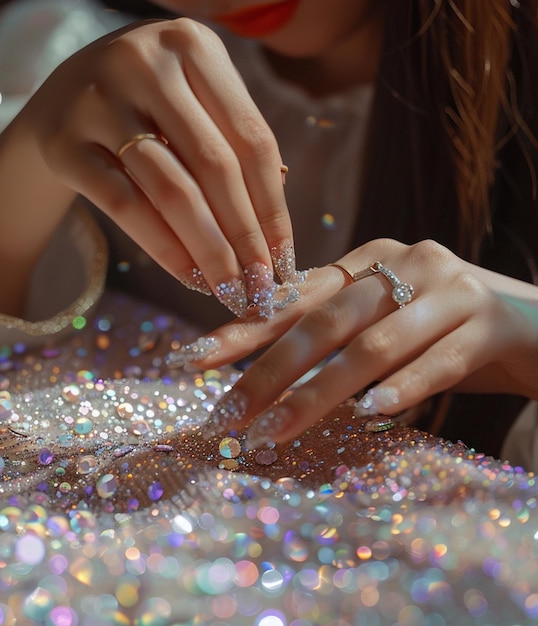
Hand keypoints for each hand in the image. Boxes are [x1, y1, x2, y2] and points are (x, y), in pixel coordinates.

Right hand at [23, 18, 292, 313]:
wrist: (59, 100)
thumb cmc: (146, 107)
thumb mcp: (193, 104)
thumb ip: (234, 149)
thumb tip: (274, 235)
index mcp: (192, 44)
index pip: (252, 139)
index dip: (273, 206)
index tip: (284, 257)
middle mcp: (145, 62)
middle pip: (215, 167)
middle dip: (244, 237)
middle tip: (259, 286)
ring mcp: (98, 99)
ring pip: (172, 190)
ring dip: (209, 250)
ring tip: (229, 289)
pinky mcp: (64, 142)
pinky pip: (125, 206)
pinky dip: (164, 248)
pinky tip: (188, 277)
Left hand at [186, 239, 537, 444]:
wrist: (535, 324)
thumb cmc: (442, 330)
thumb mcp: (382, 324)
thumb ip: (332, 336)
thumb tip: (262, 377)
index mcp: (368, 261)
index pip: (292, 298)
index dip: (241, 330)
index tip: (191, 361)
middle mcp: (404, 264)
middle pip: (323, 322)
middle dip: (268, 372)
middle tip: (226, 416)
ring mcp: (450, 290)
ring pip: (371, 345)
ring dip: (320, 393)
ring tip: (276, 432)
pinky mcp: (491, 323)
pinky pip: (437, 361)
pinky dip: (402, 388)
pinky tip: (371, 416)